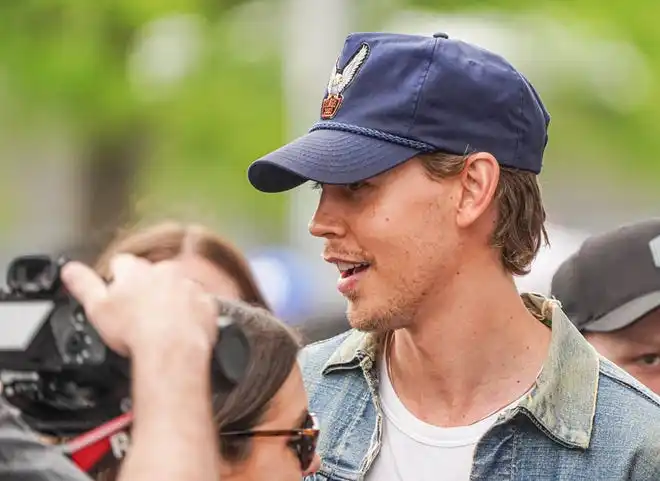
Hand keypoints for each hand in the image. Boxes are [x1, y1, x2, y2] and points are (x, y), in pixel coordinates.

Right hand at [61, 254, 217, 356]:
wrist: (172, 349)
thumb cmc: (136, 331)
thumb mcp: (97, 307)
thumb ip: (83, 285)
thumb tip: (69, 270)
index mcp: (136, 271)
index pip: (121, 264)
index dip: (116, 280)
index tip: (115, 296)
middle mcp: (165, 272)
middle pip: (151, 275)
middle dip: (145, 290)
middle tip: (137, 316)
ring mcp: (189, 286)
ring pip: (177, 288)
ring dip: (170, 301)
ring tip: (160, 325)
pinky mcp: (206, 303)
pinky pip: (198, 304)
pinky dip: (191, 314)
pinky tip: (181, 329)